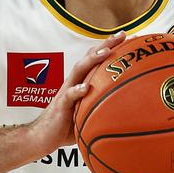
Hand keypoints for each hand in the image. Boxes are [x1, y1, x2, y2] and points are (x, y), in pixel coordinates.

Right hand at [30, 31, 126, 151]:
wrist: (42, 137)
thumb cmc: (67, 125)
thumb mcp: (90, 113)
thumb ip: (105, 108)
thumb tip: (130, 112)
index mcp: (82, 82)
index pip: (97, 60)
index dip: (112, 47)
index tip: (130, 38)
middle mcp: (74, 82)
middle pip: (90, 57)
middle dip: (106, 44)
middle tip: (122, 35)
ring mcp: (66, 91)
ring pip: (79, 70)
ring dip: (92, 60)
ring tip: (106, 52)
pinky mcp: (60, 105)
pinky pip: (68, 96)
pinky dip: (77, 90)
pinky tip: (86, 87)